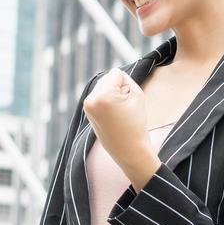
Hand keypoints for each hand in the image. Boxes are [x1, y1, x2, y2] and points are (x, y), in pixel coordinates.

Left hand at [82, 68, 156, 183]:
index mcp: (102, 96)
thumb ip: (124, 79)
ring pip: (103, 86)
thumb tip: (110, 77)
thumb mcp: (137, 94)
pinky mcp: (87, 111)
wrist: (129, 151)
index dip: (128, 85)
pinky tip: (112, 115)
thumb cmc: (136, 123)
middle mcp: (90, 99)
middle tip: (124, 109)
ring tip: (118, 113)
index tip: (129, 103)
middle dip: (118, 89)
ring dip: (112, 94)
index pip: (117, 73)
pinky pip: (99, 95)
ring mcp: (87, 106)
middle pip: (108, 78)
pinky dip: (107, 100)